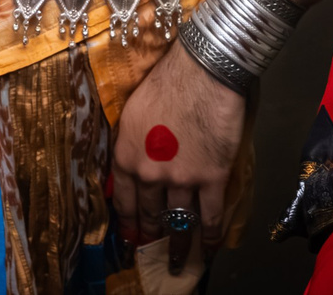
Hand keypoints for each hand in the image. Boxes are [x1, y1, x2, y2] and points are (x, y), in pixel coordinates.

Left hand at [113, 43, 244, 272]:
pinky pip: (210, 216)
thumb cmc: (168, 81)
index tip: (130, 237)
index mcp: (126, 155)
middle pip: (149, 214)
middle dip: (151, 237)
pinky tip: (210, 248)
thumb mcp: (134, 112)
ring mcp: (180, 179)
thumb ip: (132, 143)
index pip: (121, 200)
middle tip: (152, 255)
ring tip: (178, 262)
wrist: (203, 71)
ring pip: (178, 220)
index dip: (127, 222)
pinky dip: (211, 236)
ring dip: (179, 245)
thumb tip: (132, 161)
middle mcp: (148, 173)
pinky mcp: (211, 178)